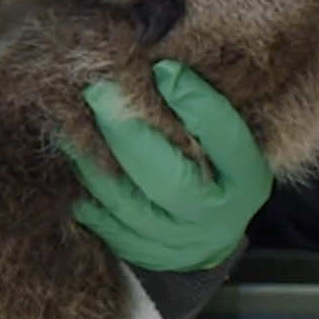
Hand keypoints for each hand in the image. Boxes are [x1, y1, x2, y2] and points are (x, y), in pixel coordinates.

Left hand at [63, 61, 272, 270]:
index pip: (226, 138)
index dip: (195, 102)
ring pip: (125, 202)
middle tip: (98, 91)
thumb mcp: (224, 138)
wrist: (206, 230)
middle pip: (168, 177)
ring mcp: (177, 243)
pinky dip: (83, 188)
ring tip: (74, 120)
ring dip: (93, 158)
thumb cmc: (212, 164)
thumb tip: (158, 66)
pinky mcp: (140, 253)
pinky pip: (102, 221)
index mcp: (246, 180)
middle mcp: (216, 217)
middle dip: (128, 131)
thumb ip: (200, 107)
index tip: (162, 69)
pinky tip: (72, 156)